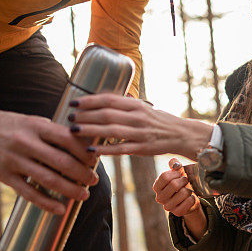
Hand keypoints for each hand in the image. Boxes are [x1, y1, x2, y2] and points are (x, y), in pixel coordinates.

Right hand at [0, 104, 98, 213]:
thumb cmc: (8, 125)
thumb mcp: (31, 122)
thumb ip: (52, 133)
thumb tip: (82, 145)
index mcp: (36, 126)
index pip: (67, 139)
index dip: (84, 152)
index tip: (96, 160)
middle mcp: (25, 142)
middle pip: (61, 161)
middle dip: (82, 174)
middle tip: (94, 181)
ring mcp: (13, 160)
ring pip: (48, 179)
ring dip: (69, 190)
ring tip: (83, 195)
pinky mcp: (3, 175)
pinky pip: (29, 193)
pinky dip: (47, 203)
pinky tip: (60, 209)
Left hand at [68, 93, 212, 158]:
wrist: (182, 134)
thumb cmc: (160, 121)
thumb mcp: (144, 108)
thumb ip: (126, 105)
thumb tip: (106, 100)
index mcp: (136, 105)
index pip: (109, 99)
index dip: (90, 101)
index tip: (74, 103)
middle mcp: (137, 117)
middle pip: (107, 114)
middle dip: (85, 116)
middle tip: (69, 117)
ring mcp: (140, 133)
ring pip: (111, 131)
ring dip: (90, 131)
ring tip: (74, 131)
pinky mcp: (142, 148)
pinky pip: (120, 149)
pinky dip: (105, 150)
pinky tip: (91, 151)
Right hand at [153, 159, 207, 237]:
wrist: (188, 198)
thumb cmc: (181, 184)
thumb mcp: (178, 173)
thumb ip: (175, 166)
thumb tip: (174, 162)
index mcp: (157, 187)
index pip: (164, 177)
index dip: (175, 173)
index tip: (179, 174)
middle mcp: (160, 198)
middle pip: (174, 185)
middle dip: (183, 180)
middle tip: (186, 181)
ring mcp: (168, 206)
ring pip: (182, 193)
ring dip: (188, 189)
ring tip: (188, 190)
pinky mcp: (177, 213)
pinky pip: (188, 202)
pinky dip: (192, 198)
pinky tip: (190, 197)